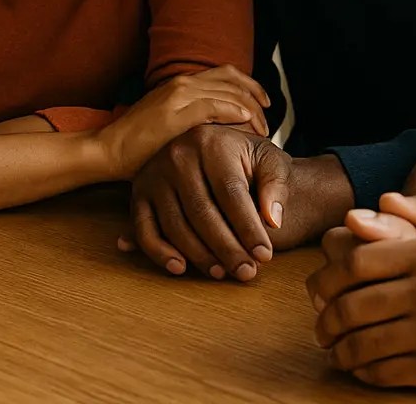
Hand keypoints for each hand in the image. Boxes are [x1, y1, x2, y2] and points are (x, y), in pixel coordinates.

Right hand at [95, 66, 269, 180]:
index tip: (265, 104)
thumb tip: (218, 131)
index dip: (250, 86)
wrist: (107, 150)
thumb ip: (192, 121)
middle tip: (268, 121)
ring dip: (251, 108)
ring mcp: (178, 94)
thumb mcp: (170, 127)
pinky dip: (234, 111)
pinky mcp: (174, 111)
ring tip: (262, 129)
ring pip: (228, 90)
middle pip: (233, 80)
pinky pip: (214, 105)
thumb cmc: (137, 147)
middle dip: (256, 99)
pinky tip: (245, 123)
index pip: (226, 74)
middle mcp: (182, 83)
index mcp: (181, 84)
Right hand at [117, 129, 349, 280]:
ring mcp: (154, 174)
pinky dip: (159, 252)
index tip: (264, 255)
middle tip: (246, 273)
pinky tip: (181, 267)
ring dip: (199, 255)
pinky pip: (144, 229)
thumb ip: (276, 186)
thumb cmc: (245, 159)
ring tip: (222, 273)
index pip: (231, 193)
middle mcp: (178, 155)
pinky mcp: (139, 193)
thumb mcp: (268, 160)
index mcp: (211, 142)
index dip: (248, 228)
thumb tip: (273, 221)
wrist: (215, 147)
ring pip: (175, 224)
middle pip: (202, 212)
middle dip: (226, 248)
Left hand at [305, 193, 415, 392]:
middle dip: (325, 318)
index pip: (356, 262)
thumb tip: (376, 202)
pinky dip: (361, 370)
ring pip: (362, 342)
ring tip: (332, 347)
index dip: (327, 277)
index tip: (318, 289)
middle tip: (320, 324)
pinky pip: (382, 371)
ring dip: (338, 348)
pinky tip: (358, 365)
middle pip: (352, 305)